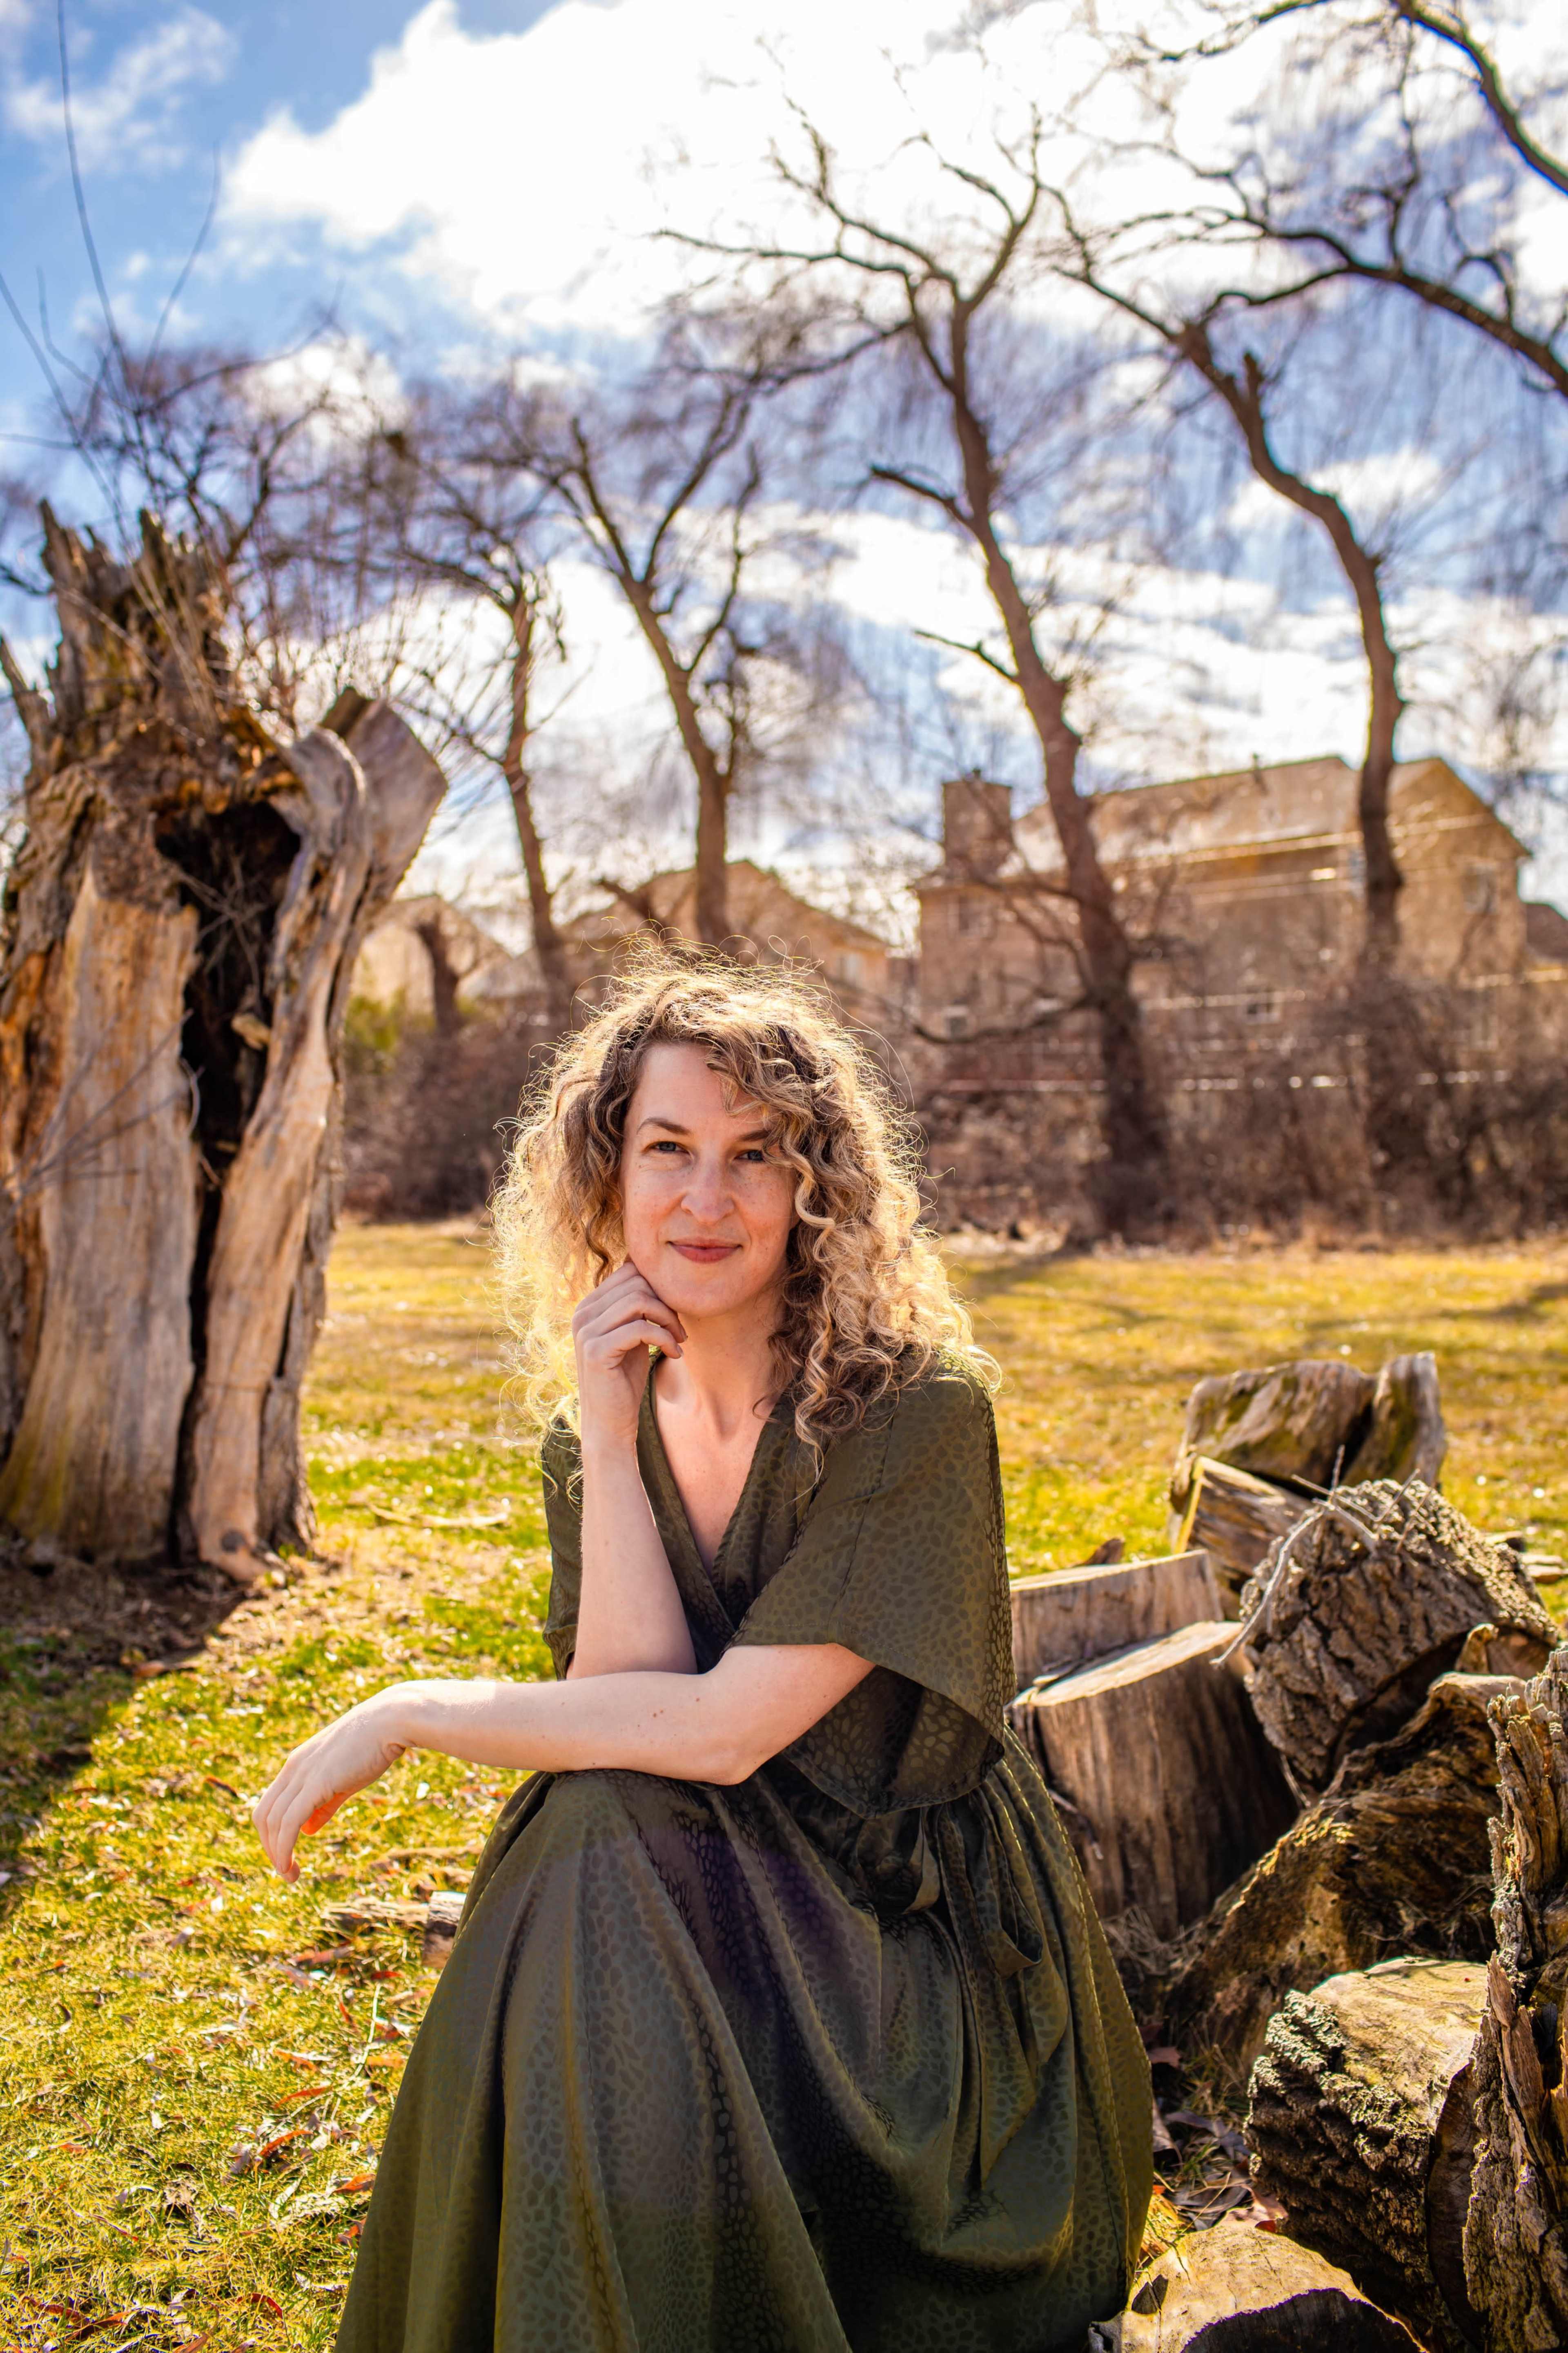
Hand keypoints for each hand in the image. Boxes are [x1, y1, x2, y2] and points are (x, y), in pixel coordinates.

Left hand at [252, 1688, 409, 1881]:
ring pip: (273, 1822)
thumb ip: (324, 1804)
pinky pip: (289, 1823)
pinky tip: (289, 1866)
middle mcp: (293, 1769)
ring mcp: (302, 1775)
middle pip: (263, 1816)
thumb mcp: (343, 1778)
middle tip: (286, 1869)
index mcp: (297, 1764)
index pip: (270, 1804)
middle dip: (270, 1847)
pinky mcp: (316, 1784)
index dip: (273, 1833)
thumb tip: (307, 1829)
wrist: (390, 1720)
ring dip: (276, 1854)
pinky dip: (283, 1849)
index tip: (286, 1853)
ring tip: (290, 1875)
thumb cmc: (373, 1745)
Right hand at [572, 1259, 684, 1449]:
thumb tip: (657, 1275)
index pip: (629, 1271)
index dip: (659, 1286)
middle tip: (679, 1329)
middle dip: (667, 1301)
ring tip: (679, 1340)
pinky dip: (665, 1338)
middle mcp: (582, 1314)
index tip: (674, 1312)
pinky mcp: (596, 1350)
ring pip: (639, 1300)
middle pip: (636, 1281)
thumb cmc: (624, 1379)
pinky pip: (640, 1328)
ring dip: (668, 1319)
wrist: (609, 1424)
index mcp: (589, 1306)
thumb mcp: (631, 1336)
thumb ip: (637, 1309)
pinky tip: (674, 1354)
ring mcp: (586, 1331)